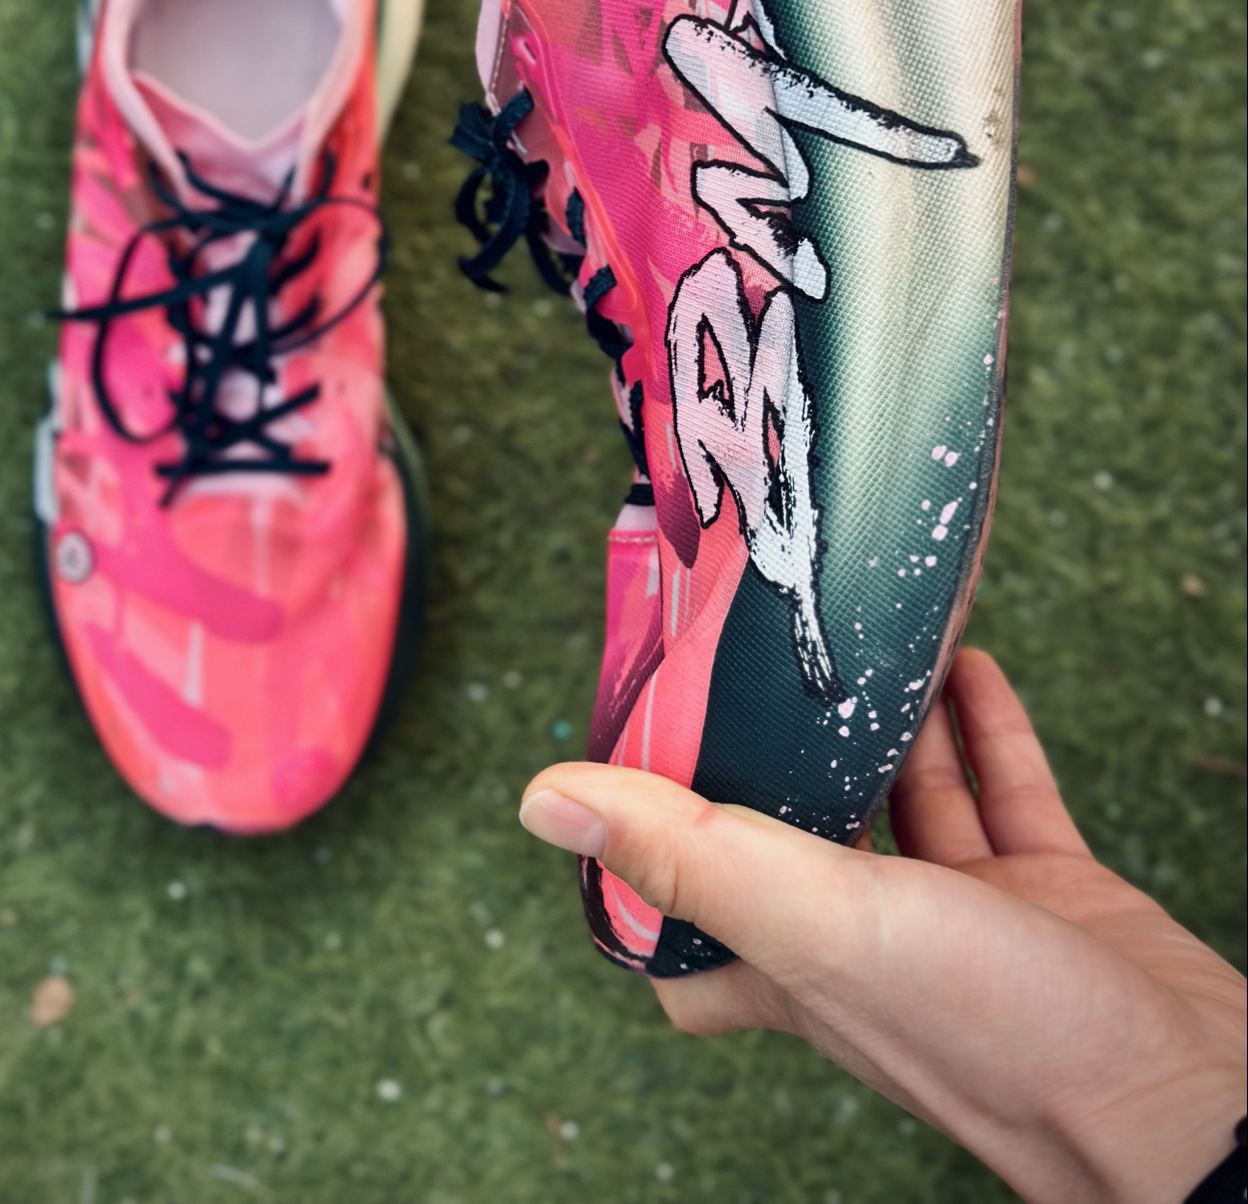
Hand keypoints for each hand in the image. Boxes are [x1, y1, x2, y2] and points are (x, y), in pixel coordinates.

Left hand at [519, 650, 1246, 1203]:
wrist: (1183, 1092)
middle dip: (781, 749)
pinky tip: (967, 664)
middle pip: (800, 830)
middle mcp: (868, 941)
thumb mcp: (819, 923)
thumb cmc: (996, 1033)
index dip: (655, 850)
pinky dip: (979, 728)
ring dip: (885, 722)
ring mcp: (965, 916)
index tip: (637, 754)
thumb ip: (690, 855)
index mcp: (794, 963)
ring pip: (906, 798)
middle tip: (761, 655)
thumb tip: (543, 801)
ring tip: (865, 635)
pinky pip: (1003, 789)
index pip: (687, 917)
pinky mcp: (1050, 889)